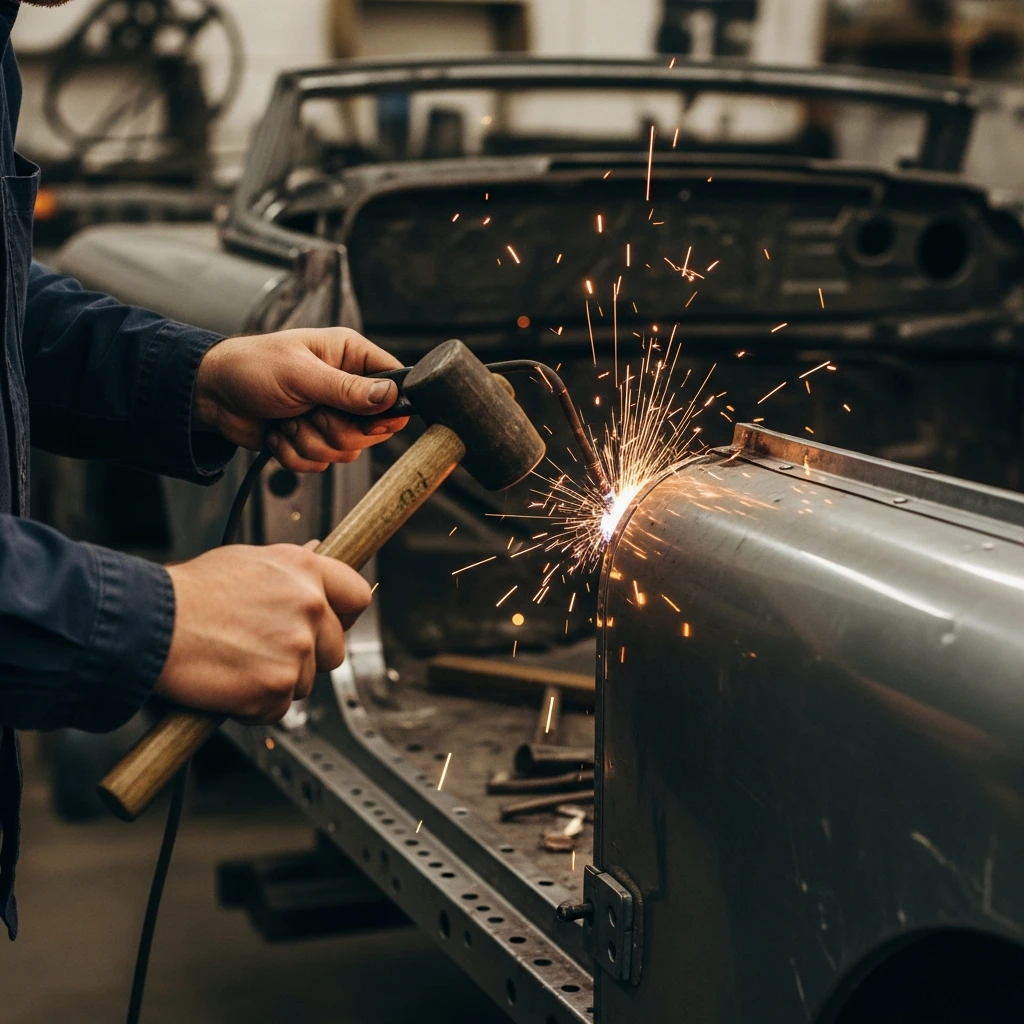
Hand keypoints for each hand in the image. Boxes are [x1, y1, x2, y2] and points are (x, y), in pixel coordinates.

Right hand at [155, 542, 370, 721]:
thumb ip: (292, 565)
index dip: (345, 615)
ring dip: (279, 681)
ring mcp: (296, 649)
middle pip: (335, 649)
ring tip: (239, 662)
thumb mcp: (249, 560)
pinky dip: (257, 706)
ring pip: (307, 681)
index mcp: (306, 571)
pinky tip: (230, 682)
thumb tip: (320, 554)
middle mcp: (309, 607)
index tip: (331, 624)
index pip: (357, 596)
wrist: (151, 624)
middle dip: (308, 657)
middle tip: (266, 650)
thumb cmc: (191, 592)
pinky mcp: (277, 686)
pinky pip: (279, 708)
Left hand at [193, 327, 409, 471]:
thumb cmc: (251, 368)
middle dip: (335, 430)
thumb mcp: (301, 374)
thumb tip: (390, 396)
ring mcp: (331, 417)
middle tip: (310, 413)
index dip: (387, 408)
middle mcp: (347, 388)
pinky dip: (294, 454)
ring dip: (310, 442)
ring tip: (287, 420)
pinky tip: (278, 433)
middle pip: (374, 429)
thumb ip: (347, 389)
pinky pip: (322, 464)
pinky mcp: (313, 440)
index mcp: (351, 357)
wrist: (211, 396)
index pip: (396, 384)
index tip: (368, 419)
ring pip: (347, 451)